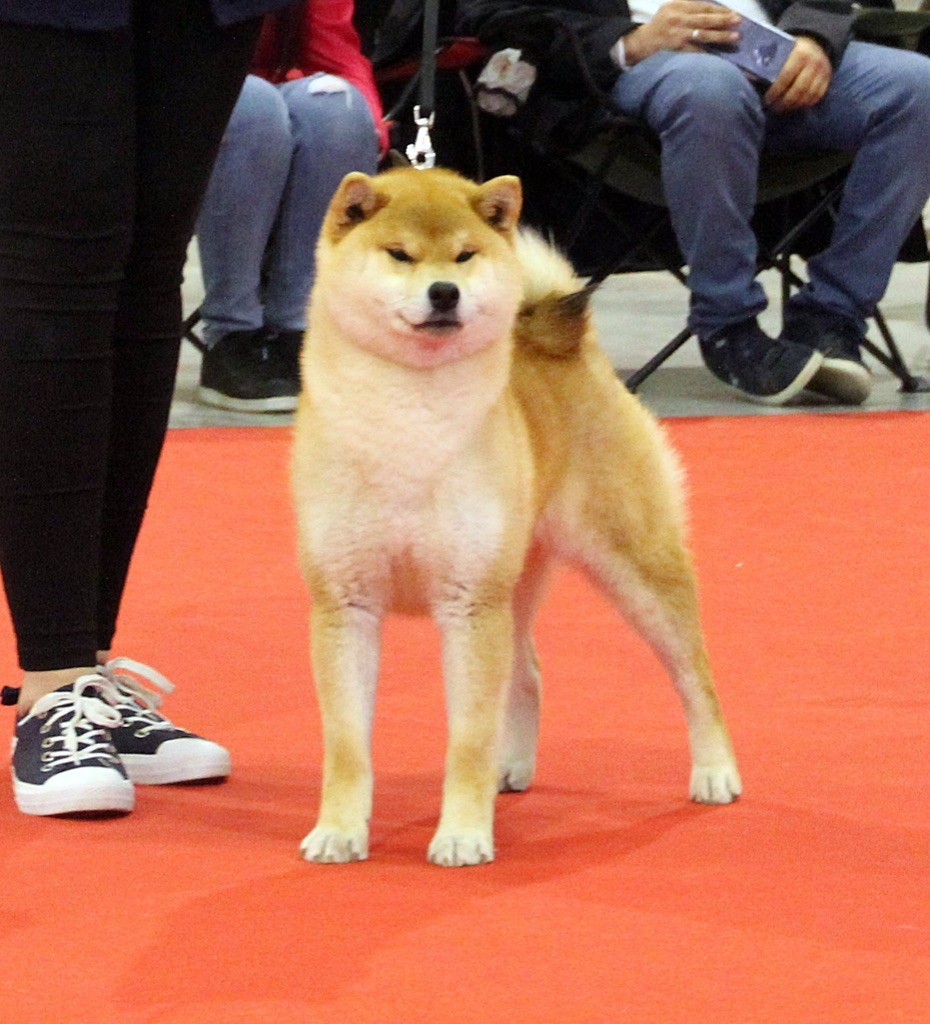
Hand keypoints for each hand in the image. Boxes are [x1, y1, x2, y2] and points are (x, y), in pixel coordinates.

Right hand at [623, 1, 740, 64]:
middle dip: (723, 20)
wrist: (639, 43)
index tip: (732, 14)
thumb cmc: (658, 26)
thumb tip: (710, 8)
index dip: (718, 10)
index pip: (702, 6)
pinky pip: (695, 51)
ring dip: (720, 36)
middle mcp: (678, 18)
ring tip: (734, 37)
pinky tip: (719, 55)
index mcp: (677, 6)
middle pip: (705, 18)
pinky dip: (708, 53)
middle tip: (738, 21)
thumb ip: (686, 5)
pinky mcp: (676, 49)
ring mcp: (677, 35)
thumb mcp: (669, 8)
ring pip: (703, 34)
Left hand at [764, 36, 831, 111]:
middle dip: (784, 102)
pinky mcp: (828, 78)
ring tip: (782, 109)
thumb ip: (767, 62)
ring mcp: (822, 71)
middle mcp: (813, 61)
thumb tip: (746, 77)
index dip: (775, 91)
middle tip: (773, 108)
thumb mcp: (780, 50)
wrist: (815, 43)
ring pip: (808, 95)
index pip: (786, 76)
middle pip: (798, 89)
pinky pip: (817, 96)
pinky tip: (795, 106)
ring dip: (793, 106)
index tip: (766, 100)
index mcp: (799, 53)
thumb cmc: (790, 51)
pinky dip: (805, 104)